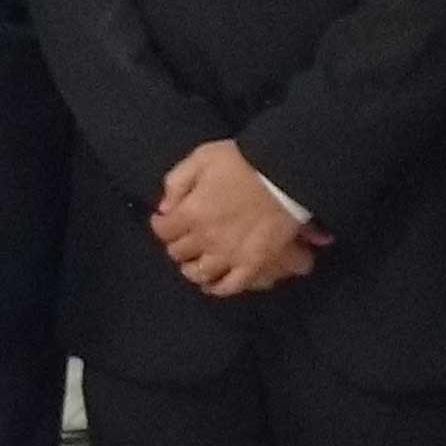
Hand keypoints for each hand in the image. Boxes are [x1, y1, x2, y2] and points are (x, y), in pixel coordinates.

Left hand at [149, 139, 320, 296]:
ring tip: (195, 263)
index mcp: (190, 213)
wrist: (284, 174)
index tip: (165, 220)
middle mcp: (205, 239)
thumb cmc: (243, 161)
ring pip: (200, 273)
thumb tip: (165, 208)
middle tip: (182, 239)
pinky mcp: (252, 264)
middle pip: (179, 252)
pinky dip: (218, 288)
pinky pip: (230, 285)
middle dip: (177, 244)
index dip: (161, 225)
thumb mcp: (201, 158)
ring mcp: (229, 255)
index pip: (163, 230)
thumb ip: (176, 182)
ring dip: (192, 269)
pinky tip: (213, 285)